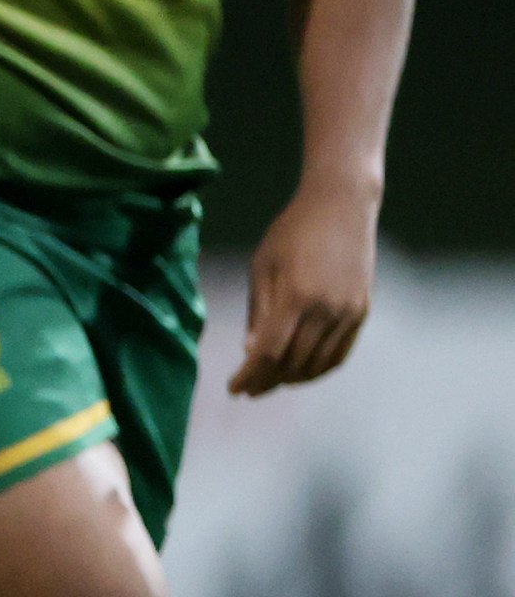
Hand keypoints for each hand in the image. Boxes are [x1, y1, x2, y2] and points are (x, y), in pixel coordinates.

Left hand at [232, 179, 379, 396]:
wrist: (342, 206)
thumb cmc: (292, 232)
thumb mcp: (262, 267)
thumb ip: (258, 312)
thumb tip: (251, 352)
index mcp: (296, 297)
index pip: (269, 353)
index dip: (250, 376)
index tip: (234, 389)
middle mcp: (327, 310)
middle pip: (293, 363)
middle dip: (268, 381)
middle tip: (249, 389)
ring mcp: (349, 312)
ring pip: (319, 363)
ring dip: (293, 378)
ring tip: (271, 381)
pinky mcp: (362, 311)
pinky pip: (341, 353)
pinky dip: (320, 368)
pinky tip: (301, 371)